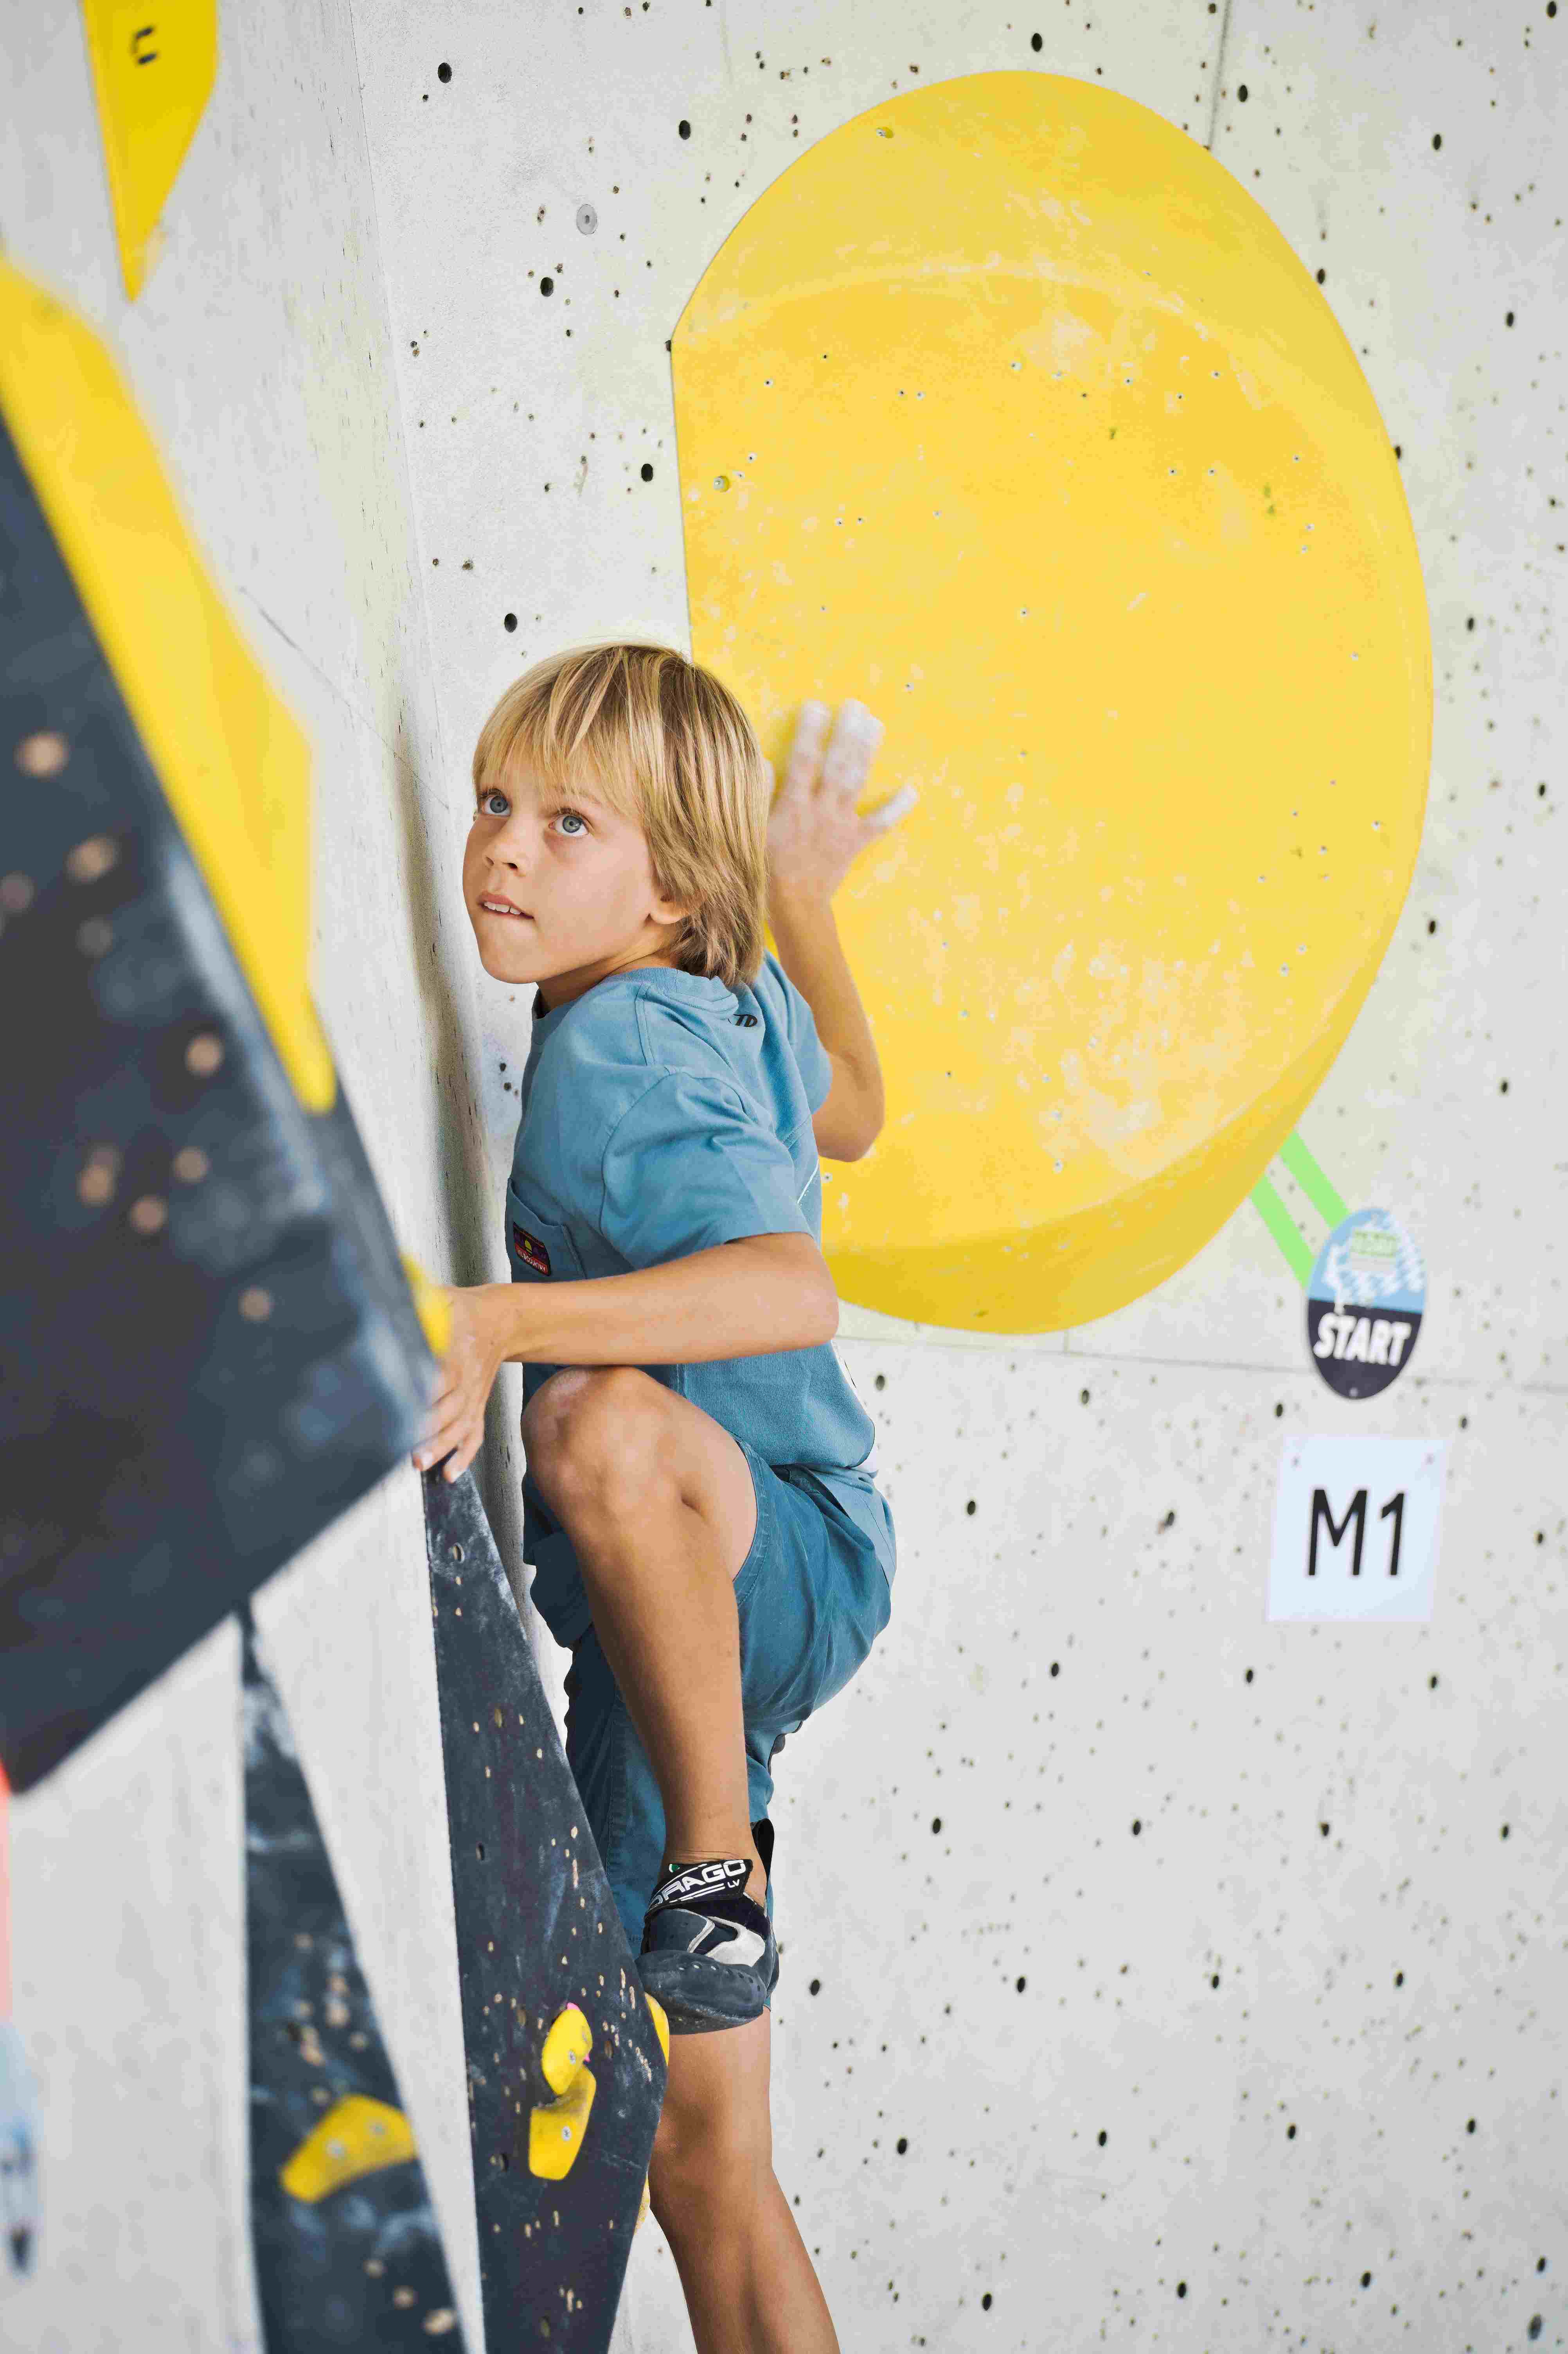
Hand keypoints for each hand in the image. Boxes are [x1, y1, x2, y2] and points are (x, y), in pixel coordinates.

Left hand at [412, 1284, 511, 1482]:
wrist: (501, 1320)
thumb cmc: (463, 1310)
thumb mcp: (442, 1299)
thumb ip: (418, 1303)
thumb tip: (389, 1301)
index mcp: (458, 1352)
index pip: (442, 1375)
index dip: (425, 1392)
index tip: (406, 1405)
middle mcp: (467, 1379)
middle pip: (450, 1408)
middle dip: (429, 1430)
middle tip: (407, 1446)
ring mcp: (474, 1397)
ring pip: (460, 1427)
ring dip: (443, 1447)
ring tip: (422, 1463)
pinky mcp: (477, 1408)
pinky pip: (475, 1436)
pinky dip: (465, 1456)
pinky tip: (451, 1473)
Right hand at [766, 699, 918, 905]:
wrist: (794, 905)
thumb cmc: (767, 867)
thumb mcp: (752, 830)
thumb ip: (759, 794)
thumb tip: (764, 759)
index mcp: (793, 805)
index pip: (802, 761)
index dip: (810, 732)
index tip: (815, 705)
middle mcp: (821, 809)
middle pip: (836, 764)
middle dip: (846, 733)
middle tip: (856, 705)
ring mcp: (842, 824)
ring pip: (856, 782)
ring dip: (867, 752)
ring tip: (875, 724)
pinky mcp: (856, 841)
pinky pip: (880, 823)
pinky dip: (897, 808)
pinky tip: (912, 789)